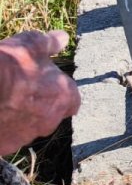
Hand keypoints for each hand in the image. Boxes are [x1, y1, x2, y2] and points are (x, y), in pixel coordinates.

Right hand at [0, 30, 79, 154]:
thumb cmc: (6, 67)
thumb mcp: (28, 45)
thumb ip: (48, 43)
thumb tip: (62, 38)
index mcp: (63, 96)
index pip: (72, 99)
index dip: (59, 91)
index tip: (46, 83)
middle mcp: (51, 120)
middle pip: (50, 113)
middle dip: (39, 104)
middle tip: (20, 91)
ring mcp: (27, 136)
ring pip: (28, 126)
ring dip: (20, 116)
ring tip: (3, 101)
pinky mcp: (6, 146)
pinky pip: (8, 137)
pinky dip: (3, 128)